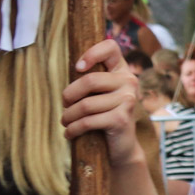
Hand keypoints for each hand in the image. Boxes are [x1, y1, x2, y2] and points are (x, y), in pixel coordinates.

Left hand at [61, 39, 141, 166]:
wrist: (122, 146)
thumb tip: (72, 68)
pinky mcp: (121, 119)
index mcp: (122, 70)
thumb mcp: (99, 94)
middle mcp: (129, 81)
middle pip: (90, 80)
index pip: (110, 47)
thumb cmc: (104, 116)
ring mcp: (128, 100)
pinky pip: (87, 121)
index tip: (78, 68)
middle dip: (69, 95)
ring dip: (68, 116)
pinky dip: (73, 129)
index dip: (91, 53)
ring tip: (65, 122)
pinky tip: (69, 133)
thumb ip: (91, 80)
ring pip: (85, 105)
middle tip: (65, 105)